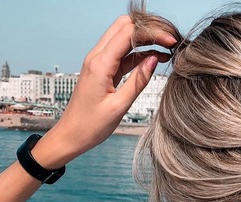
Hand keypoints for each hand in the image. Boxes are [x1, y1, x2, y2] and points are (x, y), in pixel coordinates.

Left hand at [33, 15, 175, 167]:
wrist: (70, 135)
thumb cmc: (90, 126)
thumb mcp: (119, 106)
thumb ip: (138, 81)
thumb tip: (155, 59)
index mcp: (100, 65)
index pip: (128, 33)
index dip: (152, 33)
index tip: (171, 41)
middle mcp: (96, 57)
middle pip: (124, 26)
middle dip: (148, 30)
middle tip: (169, 41)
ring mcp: (98, 62)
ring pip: (123, 37)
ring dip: (144, 39)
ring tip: (166, 50)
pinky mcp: (101, 69)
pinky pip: (121, 53)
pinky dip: (138, 52)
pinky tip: (154, 59)